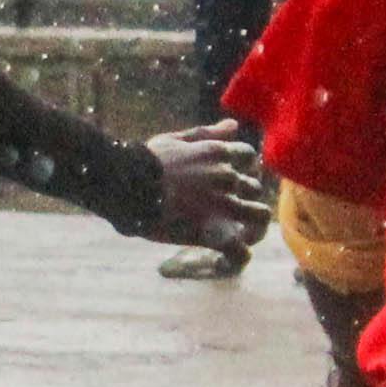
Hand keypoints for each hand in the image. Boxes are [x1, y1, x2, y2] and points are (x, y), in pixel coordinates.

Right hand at [144, 121, 272, 256]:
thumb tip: (234, 126)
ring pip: (259, 216)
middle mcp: (227, 177)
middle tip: (227, 211)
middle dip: (244, 198)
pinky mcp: (214, 231)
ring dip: (251, 225)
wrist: (126, 185)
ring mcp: (224, 204)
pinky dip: (236, 257)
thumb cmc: (144, 161)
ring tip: (236, 235)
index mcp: (218, 153)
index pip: (249, 157)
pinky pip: (239, 250)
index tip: (228, 178)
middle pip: (254, 187)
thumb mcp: (176, 139)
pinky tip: (225, 260)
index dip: (242, 168)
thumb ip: (207, 133)